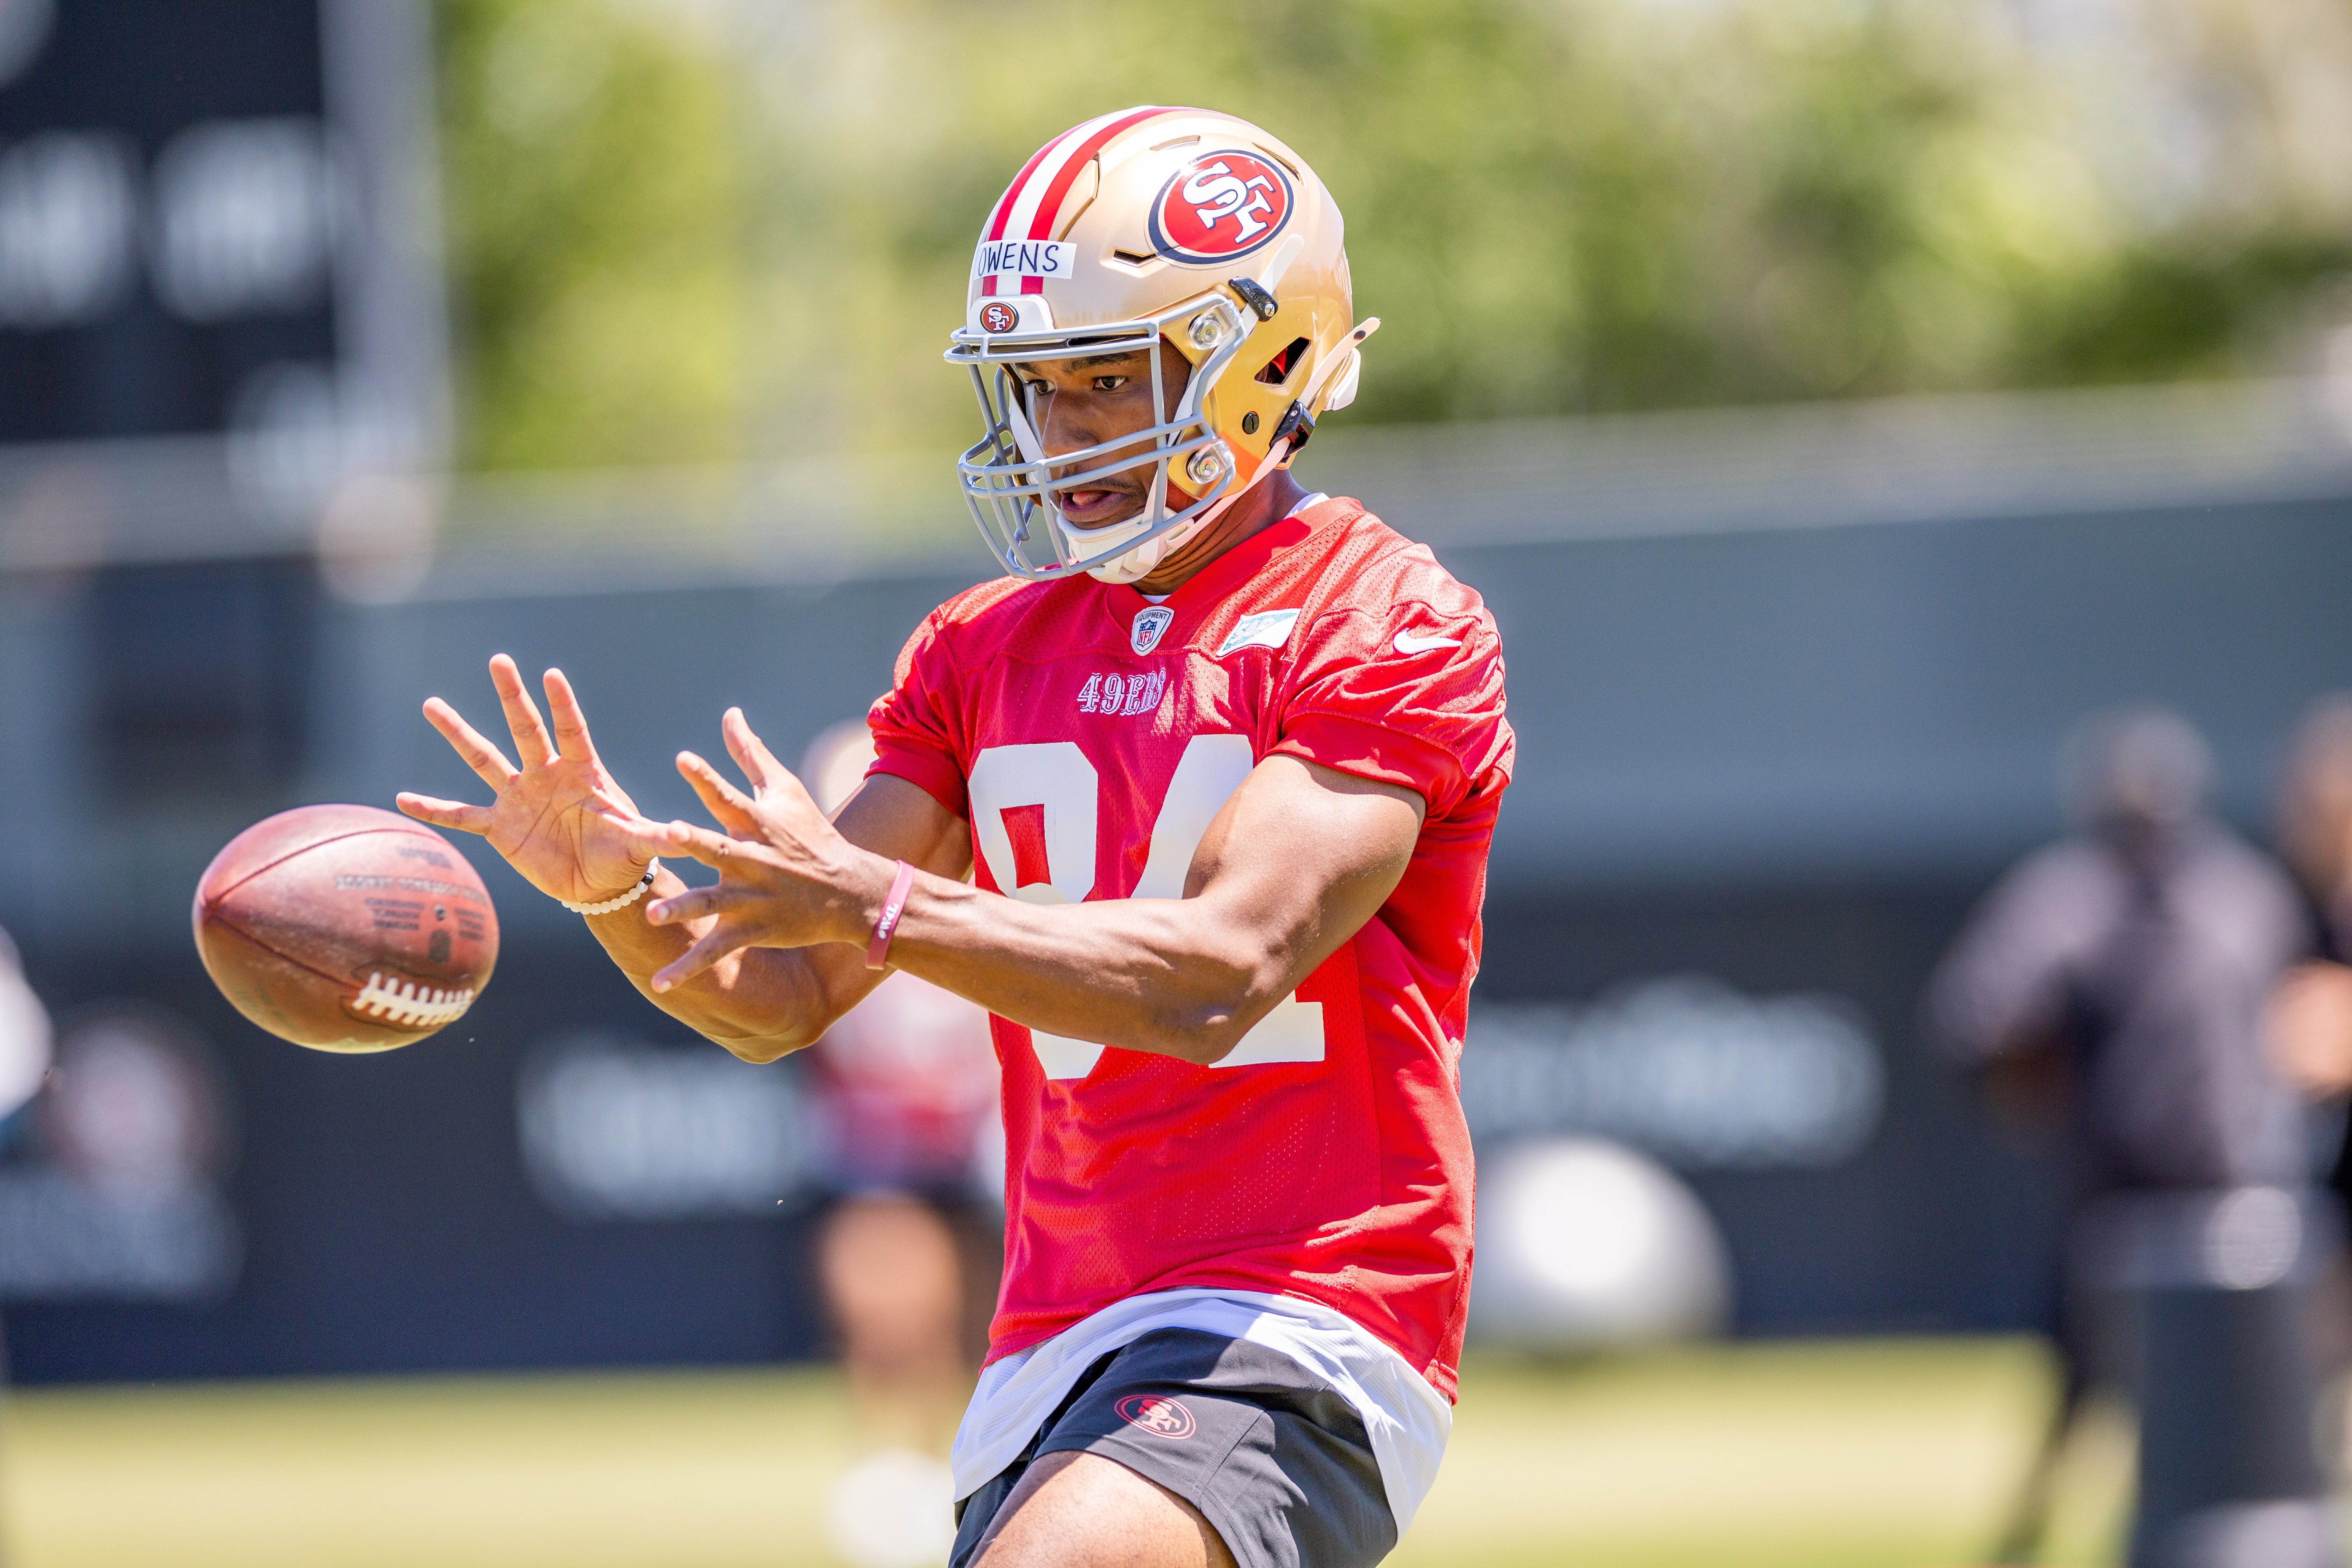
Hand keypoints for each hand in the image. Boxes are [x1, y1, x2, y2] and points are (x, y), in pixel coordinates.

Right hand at [396, 654, 665, 903]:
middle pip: (526, 728)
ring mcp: (519, 797)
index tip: (551, 675)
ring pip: (484, 758)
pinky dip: (434, 809)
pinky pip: (462, 815)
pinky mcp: (500, 827)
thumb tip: (687, 836)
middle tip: (499, 660)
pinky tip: (403, 798)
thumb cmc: (623, 855)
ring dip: (459, 732)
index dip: (563, 705)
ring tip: (432, 704)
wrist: (599, 883)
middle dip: (513, 696)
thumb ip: (659, 838)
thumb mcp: (641, 844)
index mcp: (583, 772)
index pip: (572, 730)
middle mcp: (546, 775)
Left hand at [637, 707, 886, 990]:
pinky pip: (715, 951)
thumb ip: (751, 753)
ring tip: (652, 916)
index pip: (730, 797)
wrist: (849, 892)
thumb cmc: (811, 834)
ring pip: (713, 903)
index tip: (683, 759)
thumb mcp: (784, 790)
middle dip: (693, 841)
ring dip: (683, 909)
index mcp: (758, 824)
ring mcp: (753, 897)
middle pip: (719, 847)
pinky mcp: (752, 929)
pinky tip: (659, 983)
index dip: (708, 778)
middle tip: (666, 832)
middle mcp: (753, 860)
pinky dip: (687, 969)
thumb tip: (729, 713)